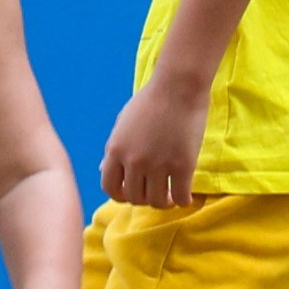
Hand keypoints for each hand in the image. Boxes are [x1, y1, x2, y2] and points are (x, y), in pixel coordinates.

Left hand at [101, 72, 208, 210]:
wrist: (178, 86)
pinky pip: (181, 197)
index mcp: (115, 150)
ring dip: (164, 202)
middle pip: (134, 198)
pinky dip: (183, 201)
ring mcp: (159, 165)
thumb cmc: (151, 100)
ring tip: (171, 195)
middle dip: (144, 198)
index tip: (132, 192)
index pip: (110, 188)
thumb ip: (114, 149)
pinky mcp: (183, 166)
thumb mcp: (123, 123)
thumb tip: (103, 169)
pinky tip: (185, 196)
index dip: (120, 196)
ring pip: (157, 201)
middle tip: (155, 191)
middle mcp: (134, 161)